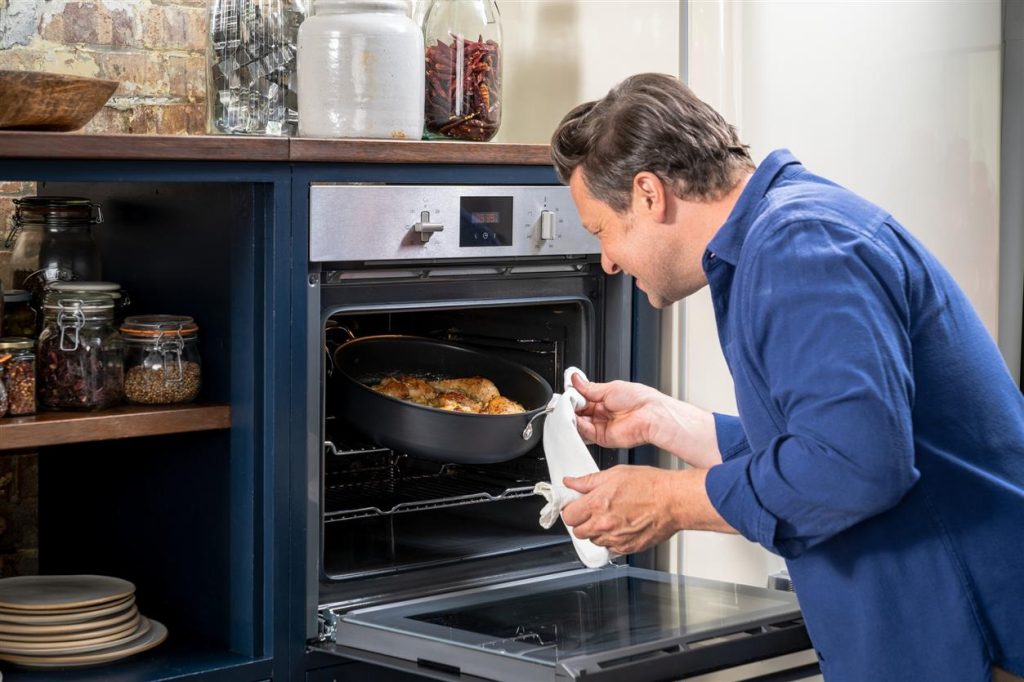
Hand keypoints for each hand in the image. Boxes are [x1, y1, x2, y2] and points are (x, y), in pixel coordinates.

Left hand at [561, 465, 734, 555]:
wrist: (674, 501)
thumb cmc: (650, 485)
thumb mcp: (615, 474)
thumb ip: (588, 481)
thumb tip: (571, 482)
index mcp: (597, 504)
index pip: (568, 515)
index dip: (571, 510)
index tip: (576, 506)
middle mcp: (604, 524)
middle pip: (578, 531)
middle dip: (582, 521)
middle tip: (593, 511)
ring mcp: (615, 538)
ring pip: (593, 541)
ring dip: (597, 531)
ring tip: (612, 517)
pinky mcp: (627, 548)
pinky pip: (610, 548)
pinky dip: (612, 540)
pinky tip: (622, 526)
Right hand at [570, 375, 664, 449]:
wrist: (650, 414)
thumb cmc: (639, 399)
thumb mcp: (609, 387)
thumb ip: (589, 388)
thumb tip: (575, 379)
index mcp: (604, 400)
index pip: (582, 399)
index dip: (573, 397)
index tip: (566, 393)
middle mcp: (602, 413)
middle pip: (579, 412)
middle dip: (571, 407)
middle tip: (565, 402)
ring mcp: (602, 426)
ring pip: (580, 423)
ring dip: (572, 418)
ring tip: (568, 411)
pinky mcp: (602, 438)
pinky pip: (586, 433)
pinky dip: (578, 426)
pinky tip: (575, 419)